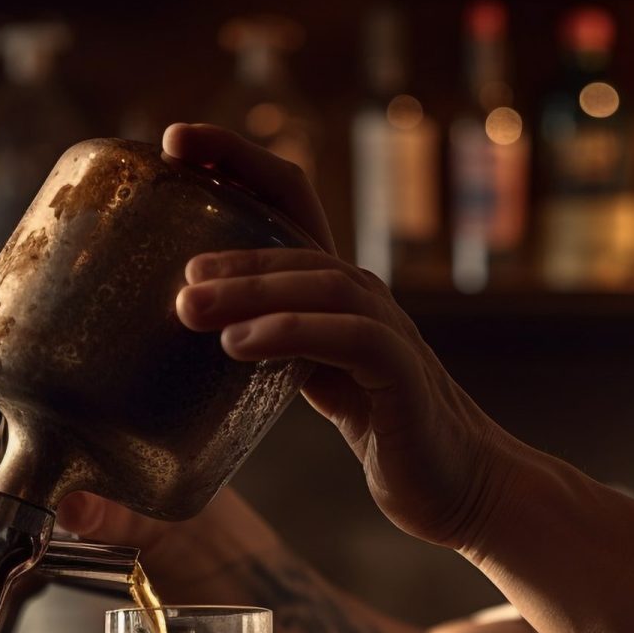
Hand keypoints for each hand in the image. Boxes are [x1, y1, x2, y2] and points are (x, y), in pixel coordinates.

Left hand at [165, 123, 523, 551]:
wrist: (464, 488)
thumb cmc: (393, 436)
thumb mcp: (325, 384)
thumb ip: (282, 353)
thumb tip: (208, 335)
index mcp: (343, 296)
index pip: (291, 206)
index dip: (240, 163)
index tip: (179, 144)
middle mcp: (368, 300)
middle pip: (299, 242)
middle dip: (233, 234)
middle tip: (169, 258)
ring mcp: (391, 333)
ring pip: (320, 283)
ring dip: (250, 288)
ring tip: (189, 306)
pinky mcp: (402, 375)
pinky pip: (348, 338)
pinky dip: (289, 334)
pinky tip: (238, 347)